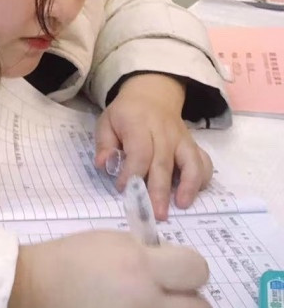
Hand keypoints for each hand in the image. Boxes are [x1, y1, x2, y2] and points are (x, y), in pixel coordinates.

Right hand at [6, 231, 214, 307]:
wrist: (29, 296)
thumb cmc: (64, 262)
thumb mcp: (107, 244)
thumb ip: (143, 255)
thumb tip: (168, 269)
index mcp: (139, 265)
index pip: (197, 269)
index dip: (188, 272)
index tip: (173, 275)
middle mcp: (146, 304)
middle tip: (168, 306)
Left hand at [94, 73, 213, 219]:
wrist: (151, 94)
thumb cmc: (125, 114)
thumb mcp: (107, 122)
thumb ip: (104, 144)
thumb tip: (104, 165)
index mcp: (139, 124)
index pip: (139, 151)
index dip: (132, 173)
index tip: (124, 189)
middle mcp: (163, 131)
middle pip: (163, 162)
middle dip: (159, 190)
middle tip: (156, 213)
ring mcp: (181, 138)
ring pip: (190, 162)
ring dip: (188, 185)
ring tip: (181, 205)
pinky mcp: (192, 144)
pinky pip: (203, 161)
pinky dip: (202, 178)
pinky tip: (194, 194)